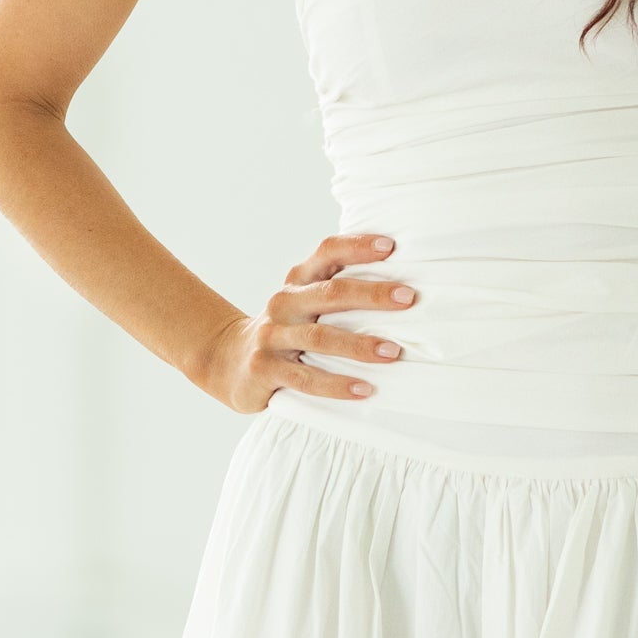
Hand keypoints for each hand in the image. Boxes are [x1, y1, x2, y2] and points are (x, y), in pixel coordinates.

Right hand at [194, 233, 414, 413]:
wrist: (229, 361)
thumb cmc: (287, 332)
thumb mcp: (305, 304)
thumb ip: (338, 293)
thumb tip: (399, 289)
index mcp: (298, 281)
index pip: (328, 253)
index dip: (357, 246)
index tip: (391, 246)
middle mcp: (285, 303)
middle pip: (331, 293)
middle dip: (371, 294)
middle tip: (408, 298)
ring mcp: (273, 336)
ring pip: (320, 338)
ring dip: (359, 345)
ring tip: (392, 352)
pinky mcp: (266, 370)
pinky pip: (306, 378)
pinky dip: (337, 385)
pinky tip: (363, 390)